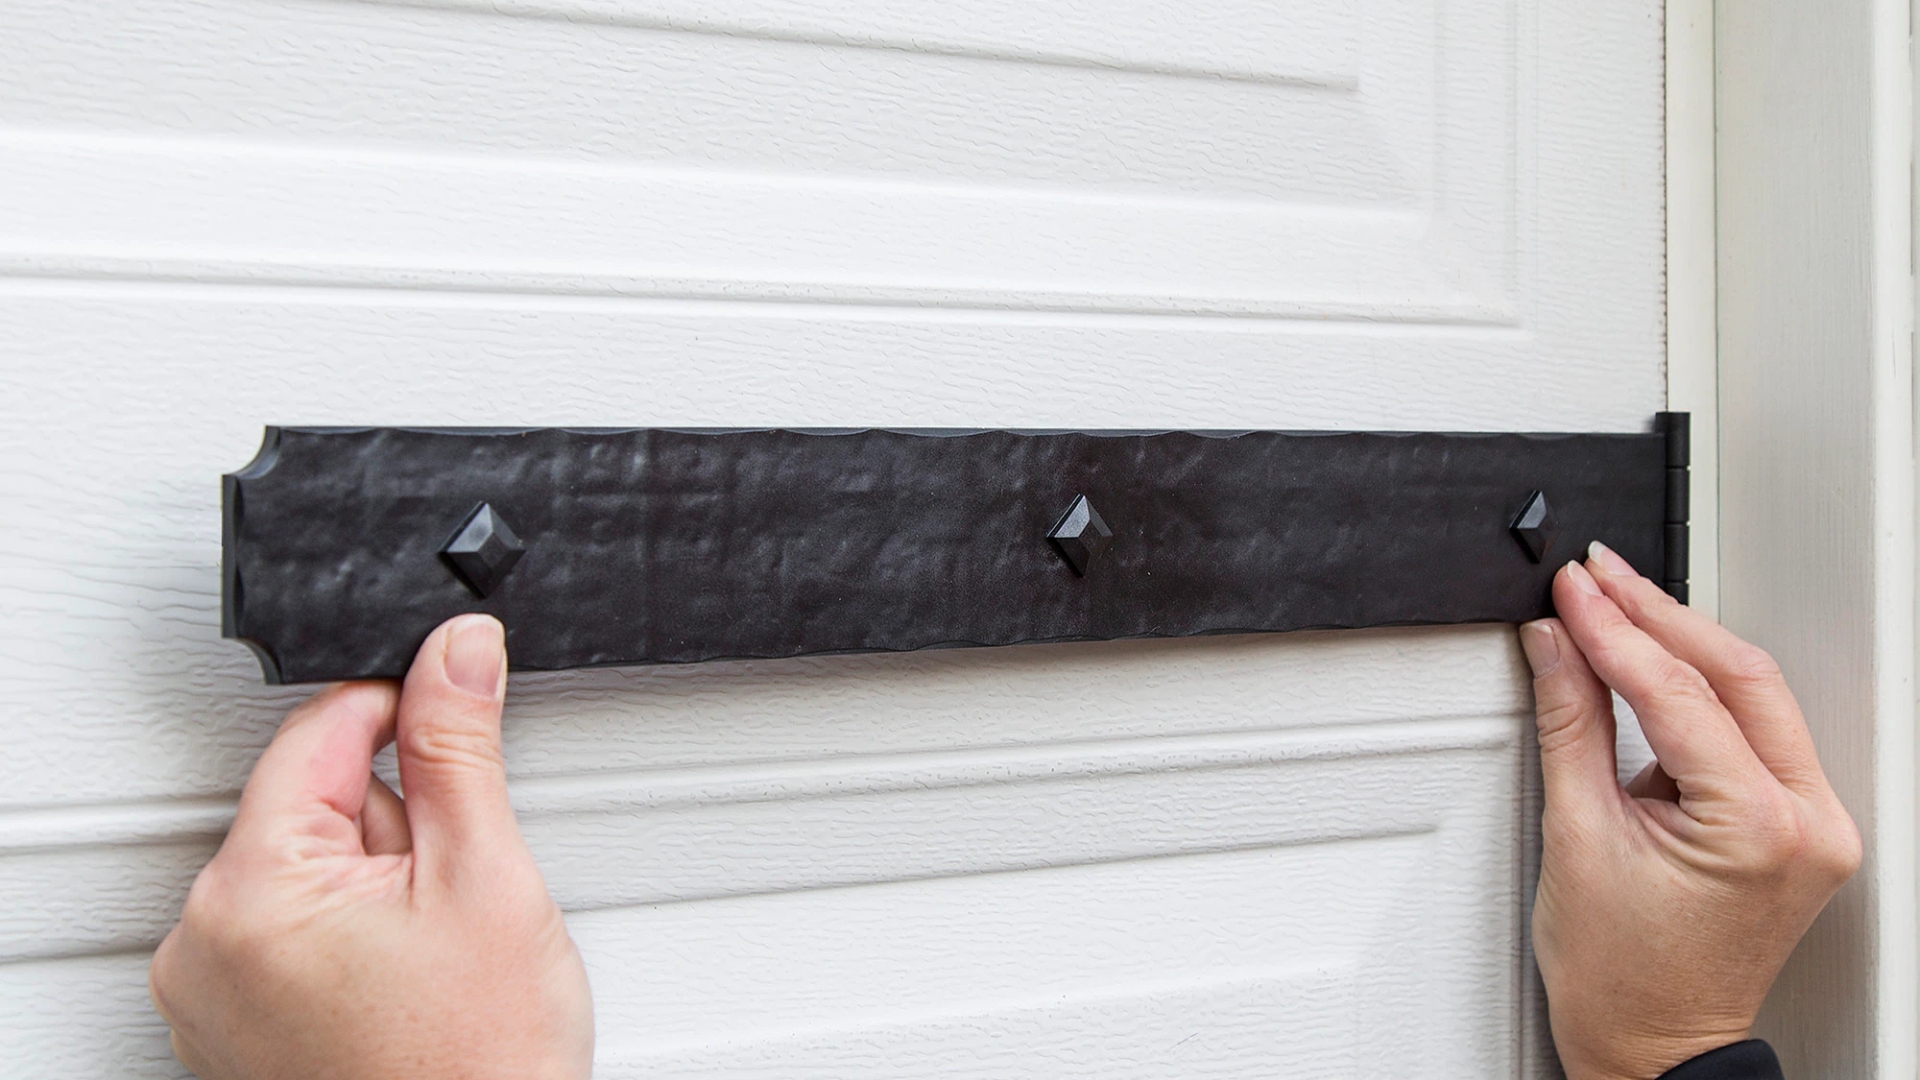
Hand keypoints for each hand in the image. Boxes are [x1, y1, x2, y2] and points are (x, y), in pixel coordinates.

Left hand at [150, 615, 592, 1079]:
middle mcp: (203, 941)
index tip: (458, 739)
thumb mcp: (484, 874)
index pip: (321, 731)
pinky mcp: (233, 1027)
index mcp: (250, 891)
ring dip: (381, 884)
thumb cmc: (479, 1062)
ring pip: (311, 867)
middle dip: (398, 825)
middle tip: (453, 895)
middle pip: (315, 802)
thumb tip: (454, 649)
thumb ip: (458, 745)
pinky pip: (294, 933)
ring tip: (433, 952)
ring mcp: (210, 993)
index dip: (406, 721)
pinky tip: (405, 980)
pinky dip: (354, 937)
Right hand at [1522, 544, 1859, 1079]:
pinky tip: (1651, 660)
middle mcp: (1809, 821)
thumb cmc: (1622, 977)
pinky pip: (1755, 727)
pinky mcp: (1799, 821)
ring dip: (1680, 642)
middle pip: (1739, 675)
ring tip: (1613, 603)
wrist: (1654, 1046)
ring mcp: (1814, 821)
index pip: (1682, 694)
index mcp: (1762, 829)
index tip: (1573, 591)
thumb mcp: (1579, 835)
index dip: (1617, 630)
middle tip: (1594, 576)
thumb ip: (1572, 722)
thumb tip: (1559, 645)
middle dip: (1657, 614)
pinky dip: (1699, 687)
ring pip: (1753, 692)